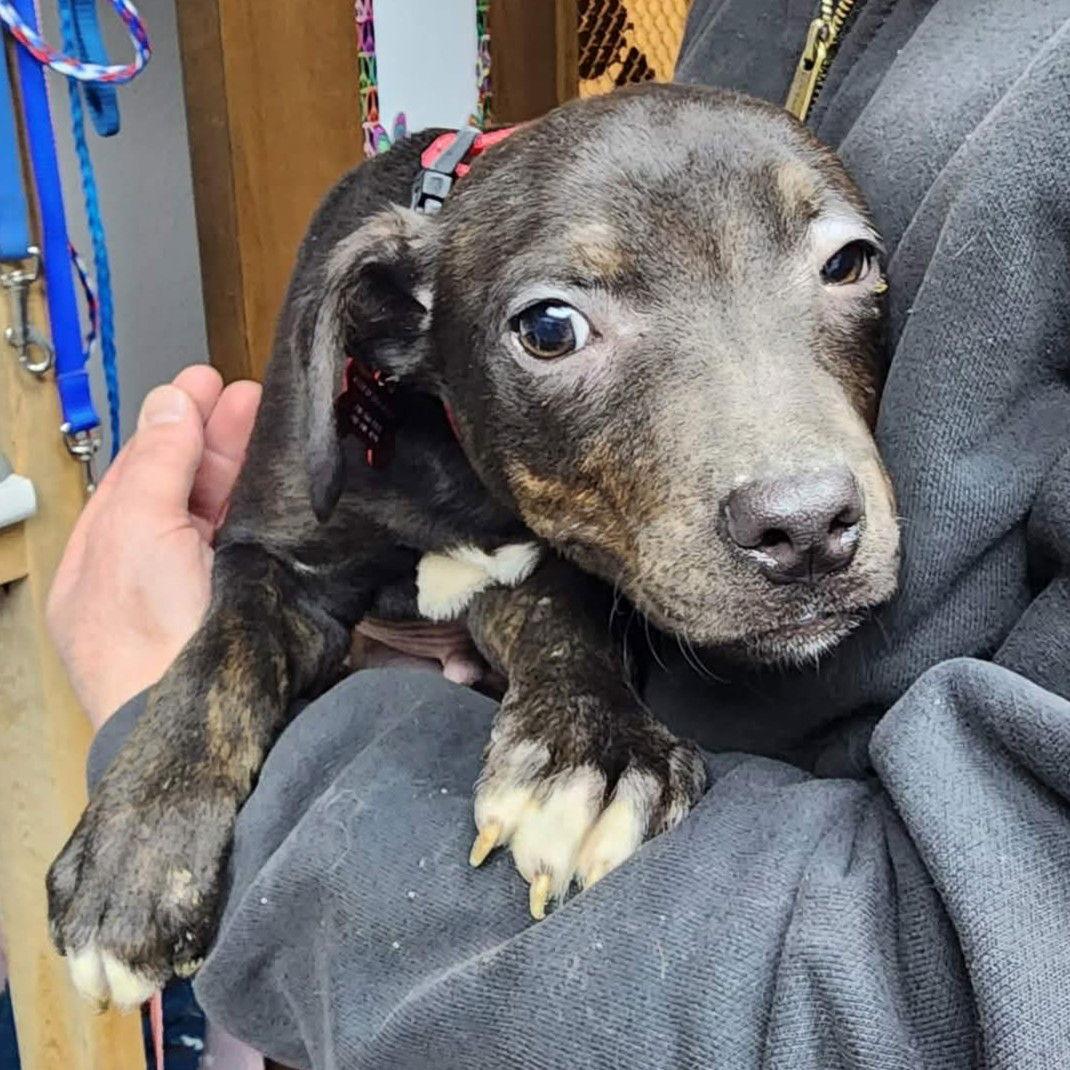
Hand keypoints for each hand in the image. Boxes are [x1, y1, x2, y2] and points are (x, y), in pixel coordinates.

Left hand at [46, 365, 260, 728]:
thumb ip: (159, 462)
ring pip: (225, 514)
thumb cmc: (151, 638)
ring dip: (246, 466)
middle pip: (184, 489)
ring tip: (273, 422)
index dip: (173, 423)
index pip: (140, 473)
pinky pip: (257, 543)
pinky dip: (270, 508)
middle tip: (250, 397)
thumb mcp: (138, 529)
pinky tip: (287, 481)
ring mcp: (204, 591)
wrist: (200, 722)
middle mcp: (153, 574)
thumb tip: (171, 401)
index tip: (205, 383)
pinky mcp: (250, 604)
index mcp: (104, 559)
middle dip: (215, 437)